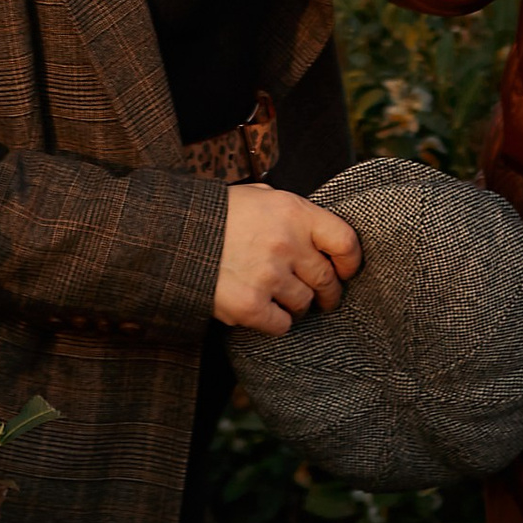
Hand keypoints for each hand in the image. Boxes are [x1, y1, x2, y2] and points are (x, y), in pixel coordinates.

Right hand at [213, 185, 363, 334]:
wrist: (172, 235)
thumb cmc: (217, 214)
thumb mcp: (258, 196)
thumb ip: (290, 213)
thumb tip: (316, 231)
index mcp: (293, 212)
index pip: (345, 242)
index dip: (351, 262)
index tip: (346, 271)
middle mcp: (287, 244)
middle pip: (327, 280)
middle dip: (328, 293)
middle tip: (322, 298)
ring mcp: (269, 276)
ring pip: (304, 305)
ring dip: (297, 306)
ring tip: (280, 298)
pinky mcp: (250, 306)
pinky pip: (282, 325)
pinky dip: (275, 322)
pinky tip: (262, 310)